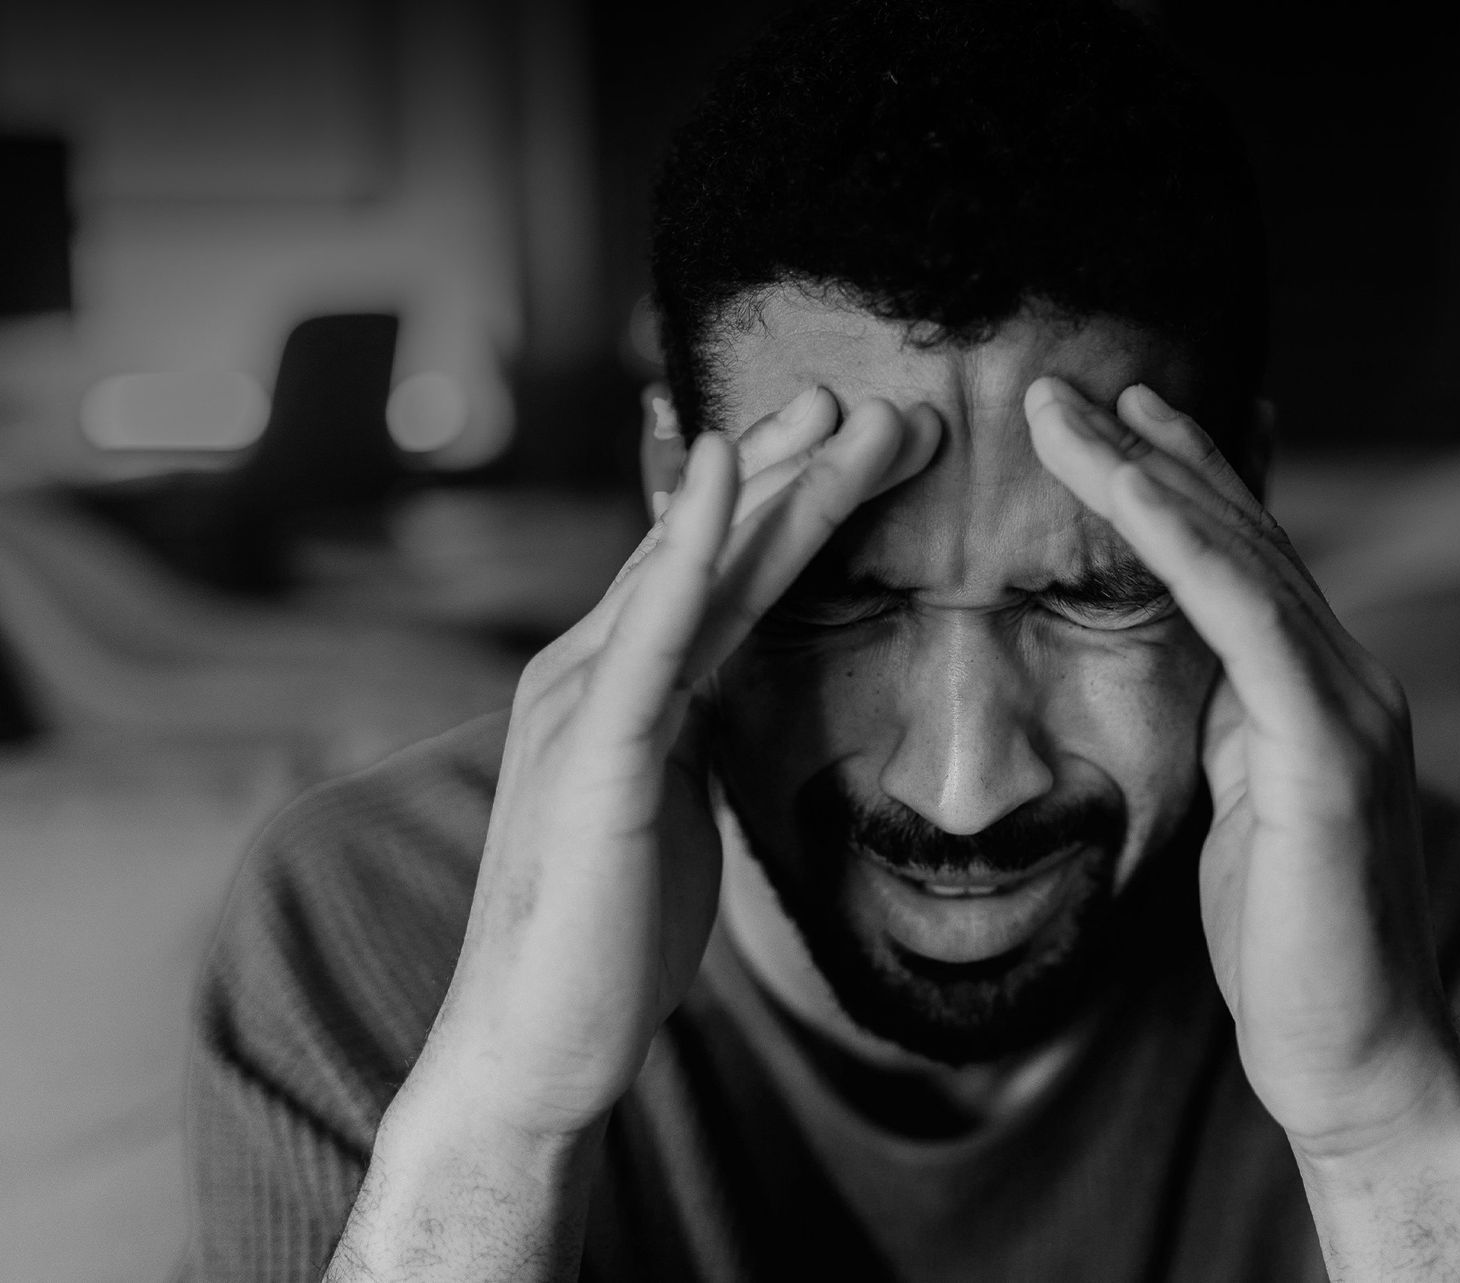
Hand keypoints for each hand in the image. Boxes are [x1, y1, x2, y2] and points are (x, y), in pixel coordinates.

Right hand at [410, 388, 939, 1141]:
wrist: (537, 1048)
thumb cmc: (611, 933)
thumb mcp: (671, 804)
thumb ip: (692, 729)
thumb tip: (736, 686)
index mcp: (619, 688)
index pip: (715, 574)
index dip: (785, 503)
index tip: (860, 444)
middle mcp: (591, 671)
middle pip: (711, 549)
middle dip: (796, 469)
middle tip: (880, 400)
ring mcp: (585, 703)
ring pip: (694, 571)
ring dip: (774, 483)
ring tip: (846, 412)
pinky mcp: (595, 754)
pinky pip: (652, 633)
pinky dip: (686, 546)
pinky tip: (723, 475)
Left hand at [1024, 377, 1459, 1157]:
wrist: (1358, 1062)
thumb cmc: (1290, 952)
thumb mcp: (1245, 815)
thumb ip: (1234, 734)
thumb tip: (1194, 680)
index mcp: (1321, 696)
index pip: (1246, 562)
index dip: (1184, 480)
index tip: (1117, 418)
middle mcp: (1349, 680)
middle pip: (1240, 535)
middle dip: (1151, 451)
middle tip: (1067, 385)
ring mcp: (1350, 709)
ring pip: (1242, 556)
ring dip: (1150, 471)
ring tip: (1072, 409)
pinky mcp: (1329, 753)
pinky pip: (1249, 621)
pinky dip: (1186, 545)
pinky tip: (1127, 487)